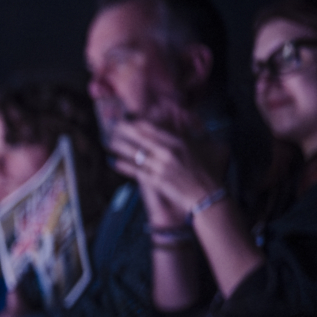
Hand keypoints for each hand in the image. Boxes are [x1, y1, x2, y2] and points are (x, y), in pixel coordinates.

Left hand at [107, 114, 224, 222]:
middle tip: (114, 126)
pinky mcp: (156, 181)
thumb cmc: (207, 172)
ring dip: (121, 148)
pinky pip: (137, 172)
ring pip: (136, 155)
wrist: (207, 195)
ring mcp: (161, 167)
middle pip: (142, 139)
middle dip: (126, 132)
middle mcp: (168, 153)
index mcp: (179, 143)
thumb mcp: (200, 150)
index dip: (139, 125)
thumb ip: (188, 138)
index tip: (130, 121)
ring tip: (110, 143)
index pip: (155, 130)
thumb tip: (180, 128)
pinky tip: (114, 162)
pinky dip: (125, 167)